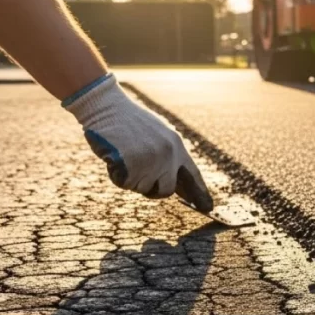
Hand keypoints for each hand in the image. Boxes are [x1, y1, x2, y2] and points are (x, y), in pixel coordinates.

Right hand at [65, 75, 213, 211]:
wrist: (107, 106)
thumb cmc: (128, 121)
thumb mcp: (157, 134)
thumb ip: (168, 155)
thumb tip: (175, 183)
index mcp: (177, 145)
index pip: (193, 175)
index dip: (199, 193)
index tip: (208, 208)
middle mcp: (168, 155)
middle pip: (166, 190)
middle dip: (153, 187)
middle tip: (138, 170)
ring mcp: (151, 161)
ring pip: (143, 188)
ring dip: (131, 178)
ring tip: (125, 155)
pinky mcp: (133, 166)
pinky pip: (125, 183)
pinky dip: (116, 174)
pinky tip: (114, 156)